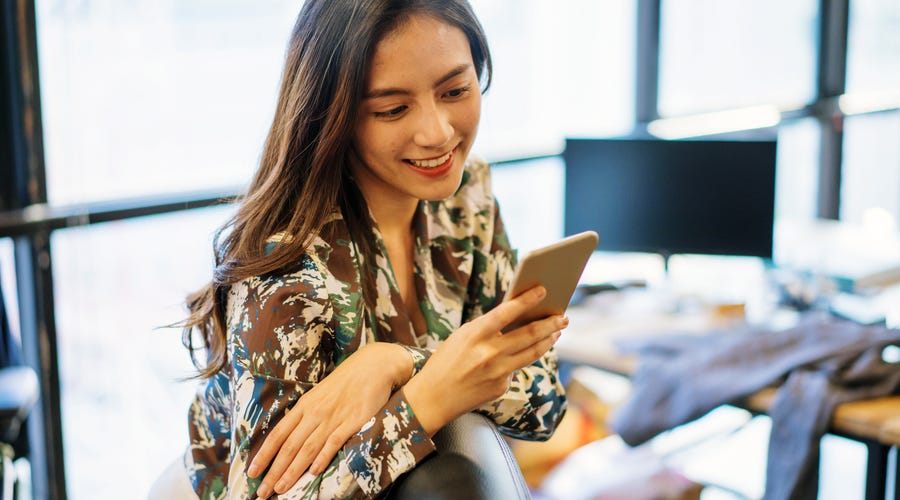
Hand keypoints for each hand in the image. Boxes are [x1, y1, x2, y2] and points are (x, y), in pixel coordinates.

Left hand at [249, 342, 411, 497]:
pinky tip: (314, 473)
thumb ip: (306, 413)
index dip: (263, 455)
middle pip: (289, 446)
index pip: (277, 434)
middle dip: (274, 471)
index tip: (252, 472)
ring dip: (292, 471)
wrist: (373, 366)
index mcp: (304, 405)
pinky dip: (323, 458)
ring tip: (281, 489)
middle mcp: (314, 413)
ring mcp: (332, 418)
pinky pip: (334, 442)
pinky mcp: (352, 422)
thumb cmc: (346, 380)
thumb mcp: (319, 393)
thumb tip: (291, 433)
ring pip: (307, 448)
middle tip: (261, 491)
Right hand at [404, 285, 565, 434]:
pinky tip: (524, 354)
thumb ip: (486, 328)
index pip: (506, 312)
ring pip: (532, 353)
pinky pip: (516, 369)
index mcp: (474, 335)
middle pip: (528, 334)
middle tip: (563, 316)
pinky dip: (520, 360)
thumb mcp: (460, 338)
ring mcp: (497, 372)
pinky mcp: (501, 387)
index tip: (543, 290)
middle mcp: (488, 353)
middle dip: (550, 323)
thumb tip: (517, 317)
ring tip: (556, 331)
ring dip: (548, 340)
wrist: (431, 399)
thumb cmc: (444, 363)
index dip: (527, 300)